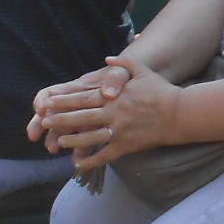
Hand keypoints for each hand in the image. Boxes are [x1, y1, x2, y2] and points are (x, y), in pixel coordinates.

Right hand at [28, 58, 136, 150]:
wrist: (137, 84)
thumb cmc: (126, 74)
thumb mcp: (122, 71)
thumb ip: (115, 78)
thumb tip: (108, 92)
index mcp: (77, 88)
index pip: (52, 92)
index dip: (43, 100)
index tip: (41, 110)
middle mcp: (75, 104)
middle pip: (50, 113)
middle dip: (39, 124)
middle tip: (33, 136)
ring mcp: (83, 117)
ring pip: (62, 129)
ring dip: (54, 139)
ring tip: (53, 149)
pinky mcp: (93, 129)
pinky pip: (83, 140)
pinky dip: (79, 150)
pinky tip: (78, 160)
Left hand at [29, 57, 178, 170]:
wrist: (179, 113)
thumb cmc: (161, 91)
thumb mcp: (143, 71)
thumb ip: (123, 64)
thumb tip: (106, 58)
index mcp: (114, 95)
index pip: (83, 97)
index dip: (64, 100)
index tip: (48, 102)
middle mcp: (113, 113)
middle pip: (81, 117)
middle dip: (61, 120)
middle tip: (44, 122)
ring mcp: (119, 130)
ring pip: (89, 138)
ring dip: (72, 141)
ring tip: (57, 143)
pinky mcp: (126, 145)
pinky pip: (105, 155)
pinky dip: (91, 161)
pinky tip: (78, 164)